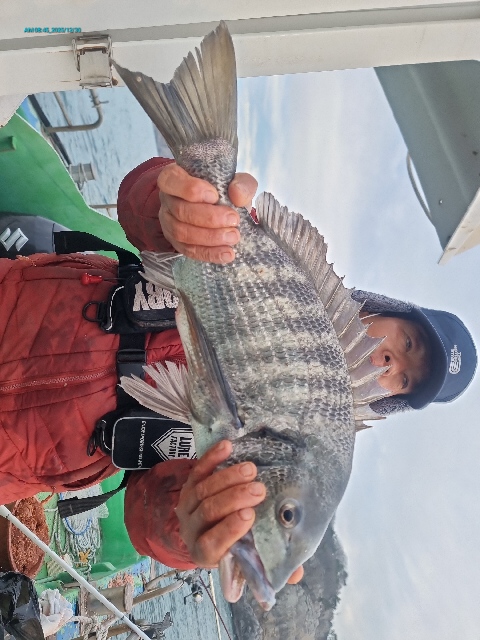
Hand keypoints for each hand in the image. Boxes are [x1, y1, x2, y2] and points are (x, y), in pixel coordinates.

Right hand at [157, 163, 257, 263]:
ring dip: (210, 237)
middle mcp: (167, 200)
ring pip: (182, 233)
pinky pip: (189, 251)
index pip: (171, 181)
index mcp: (173, 177)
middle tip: (233, 220)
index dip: (190, 189)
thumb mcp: (236, 181)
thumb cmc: (224, 189)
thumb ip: (241, 184)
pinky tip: (227, 253)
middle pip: (180, 211)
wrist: (223, 209)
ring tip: (233, 237)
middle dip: (209, 218)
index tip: (215, 196)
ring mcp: (168, 223)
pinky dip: (209, 253)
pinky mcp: (176, 243)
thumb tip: (237, 194)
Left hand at [176, 440, 264, 567]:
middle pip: (208, 511)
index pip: (212, 543)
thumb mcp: (245, 558)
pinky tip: (228, 447)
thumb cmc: (231, 543)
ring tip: (251, 469)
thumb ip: (269, 563)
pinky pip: (198, 469)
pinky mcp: (189, 483)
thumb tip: (297, 574)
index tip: (250, 515)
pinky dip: (212, 458)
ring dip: (227, 478)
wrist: (201, 529)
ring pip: (203, 489)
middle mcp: (191, 529)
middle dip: (233, 498)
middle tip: (258, 490)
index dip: (229, 529)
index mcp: (205, 552)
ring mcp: (188, 504)